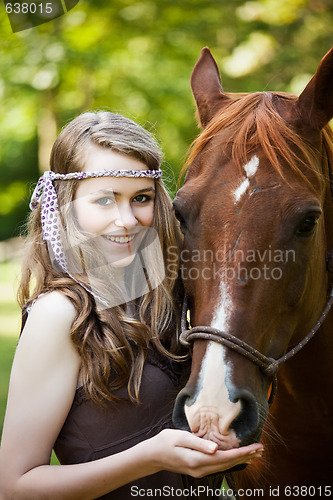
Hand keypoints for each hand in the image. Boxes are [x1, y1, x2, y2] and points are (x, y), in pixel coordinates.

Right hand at [146, 429, 263, 477]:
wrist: (152, 455)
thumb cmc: (165, 442)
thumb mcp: (180, 437)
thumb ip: (199, 443)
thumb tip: (216, 449)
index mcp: (196, 460)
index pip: (225, 457)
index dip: (242, 452)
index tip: (255, 447)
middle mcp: (200, 469)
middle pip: (228, 464)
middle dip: (245, 456)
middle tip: (261, 449)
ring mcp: (199, 472)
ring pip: (225, 467)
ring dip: (240, 460)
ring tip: (254, 454)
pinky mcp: (198, 470)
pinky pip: (218, 467)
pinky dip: (230, 462)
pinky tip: (237, 459)